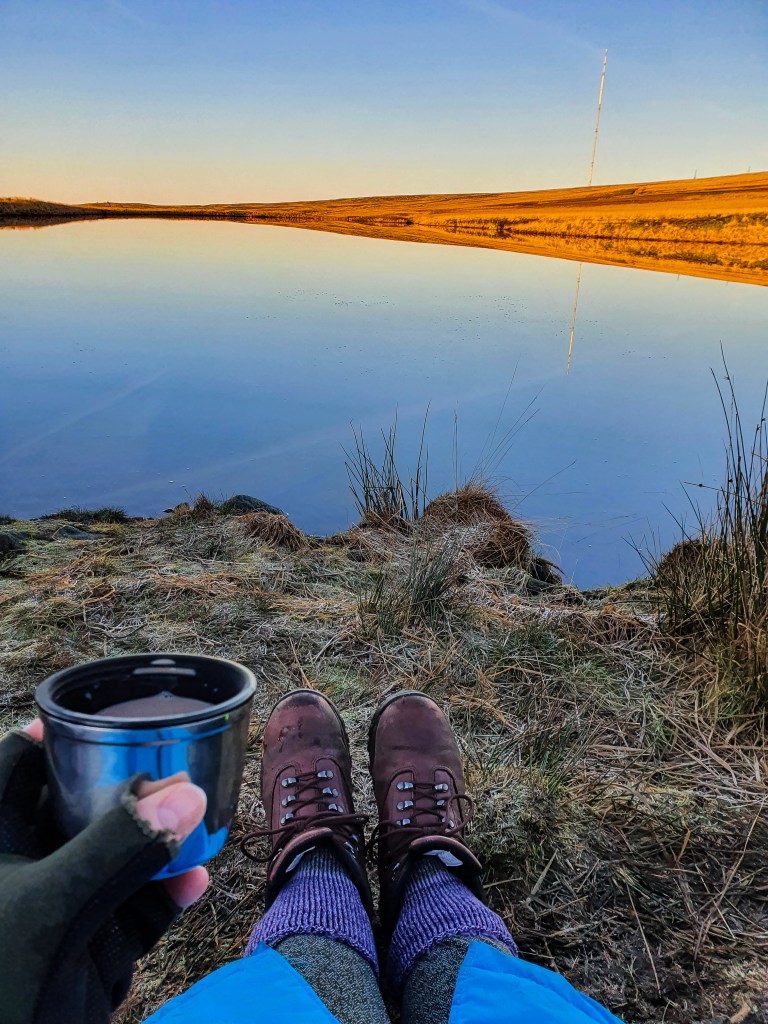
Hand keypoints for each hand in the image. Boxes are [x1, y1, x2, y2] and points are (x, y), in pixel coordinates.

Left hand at [0, 719, 209, 1023]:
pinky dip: (164, 896)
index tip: (110, 718)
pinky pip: (131, 911)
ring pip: (111, 860)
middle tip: (178, 771)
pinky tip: (194, 882)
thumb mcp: (52, 909)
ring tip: (200, 824)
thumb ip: (119, 846)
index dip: (57, 738)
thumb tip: (186, 792)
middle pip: (77, 809)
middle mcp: (19, 872)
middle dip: (130, 791)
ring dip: (156, 844)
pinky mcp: (85, 955)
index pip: (15, 765)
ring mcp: (55, 917)